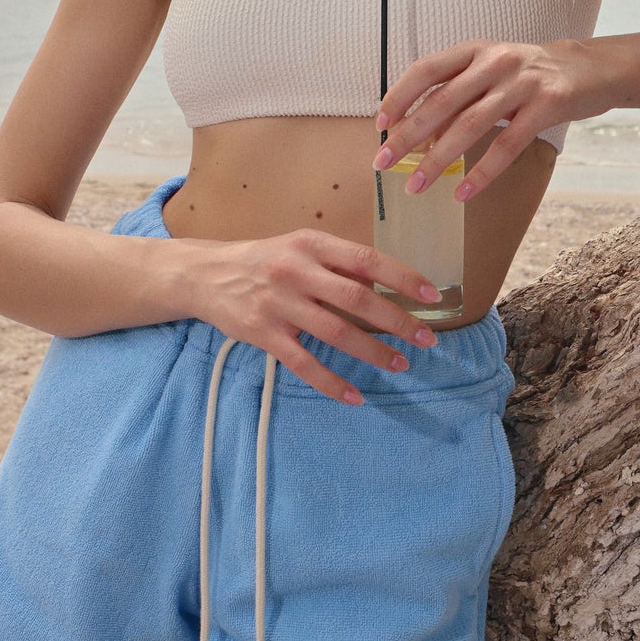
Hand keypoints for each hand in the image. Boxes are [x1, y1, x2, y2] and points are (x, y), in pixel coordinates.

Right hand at [187, 230, 444, 405]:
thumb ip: (340, 265)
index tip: (432, 295)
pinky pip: (303, 364)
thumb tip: (385, 289)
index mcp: (311, 244)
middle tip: (425, 339)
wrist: (206, 275)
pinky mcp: (262, 333)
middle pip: (355, 298)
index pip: (366, 259)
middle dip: (396, 320)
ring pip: (334, 333)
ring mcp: (278, 304)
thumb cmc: (266, 260)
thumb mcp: (302, 248)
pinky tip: (354, 396)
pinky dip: (331, 382)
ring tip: (398, 364)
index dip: (402, 277)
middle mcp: (295, 271)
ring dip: (371, 352)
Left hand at [372, 37, 607, 199]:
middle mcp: (495, 61)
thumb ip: (461, 89)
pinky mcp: (546, 106)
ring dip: (438, 160)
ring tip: (417, 186)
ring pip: (469, 126)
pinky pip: (507, 145)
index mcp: (476, 50)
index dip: (400, 95)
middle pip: (442, 102)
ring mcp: (522, 83)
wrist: (593, 68)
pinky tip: (463, 192)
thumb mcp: (494, 68)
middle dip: (408, 135)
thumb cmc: (533, 74)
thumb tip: (418, 127)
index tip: (380, 123)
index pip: (427, 69)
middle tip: (382, 162)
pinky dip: (481, 173)